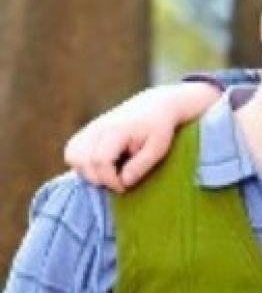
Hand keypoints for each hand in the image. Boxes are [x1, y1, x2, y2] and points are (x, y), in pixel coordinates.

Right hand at [62, 81, 218, 190]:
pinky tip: (100, 167)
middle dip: (97, 179)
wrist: (155, 105)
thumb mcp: (158, 148)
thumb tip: (124, 182)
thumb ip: (141, 165)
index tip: (124, 187)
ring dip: (86, 172)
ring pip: (72, 155)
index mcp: (116, 130)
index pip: (100, 160)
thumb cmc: (158, 128)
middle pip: (82, 160)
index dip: (109, 179)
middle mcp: (98, 127)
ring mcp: (90, 128)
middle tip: (117, 183)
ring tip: (108, 175)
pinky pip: (72, 150)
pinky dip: (80, 163)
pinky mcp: (87, 131)